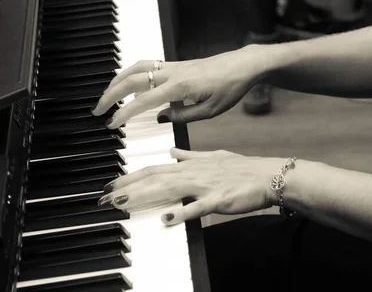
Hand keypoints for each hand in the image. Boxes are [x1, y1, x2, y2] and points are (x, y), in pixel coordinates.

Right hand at [91, 46, 264, 127]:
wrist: (243, 65)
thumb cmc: (230, 88)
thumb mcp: (210, 111)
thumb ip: (183, 116)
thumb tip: (160, 118)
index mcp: (180, 87)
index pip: (144, 101)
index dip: (124, 113)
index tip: (111, 124)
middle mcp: (173, 72)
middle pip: (132, 80)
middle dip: (111, 95)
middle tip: (97, 110)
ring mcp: (173, 65)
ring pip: (136, 68)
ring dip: (117, 81)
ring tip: (106, 96)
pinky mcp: (176, 63)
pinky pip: (148, 65)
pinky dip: (132, 73)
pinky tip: (128, 84)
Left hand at [97, 148, 285, 224]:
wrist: (266, 176)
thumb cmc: (242, 169)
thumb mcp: (213, 156)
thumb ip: (190, 155)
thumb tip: (171, 151)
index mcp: (191, 164)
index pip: (154, 169)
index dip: (130, 176)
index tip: (111, 185)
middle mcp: (193, 173)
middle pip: (154, 178)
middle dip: (127, 187)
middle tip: (104, 198)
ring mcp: (205, 186)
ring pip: (169, 189)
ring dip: (143, 196)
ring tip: (121, 204)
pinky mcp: (218, 200)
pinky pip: (197, 207)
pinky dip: (181, 212)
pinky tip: (166, 219)